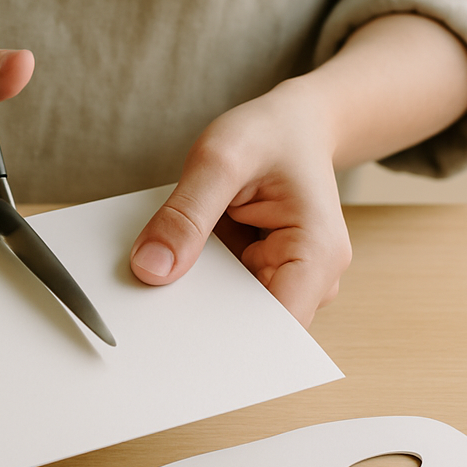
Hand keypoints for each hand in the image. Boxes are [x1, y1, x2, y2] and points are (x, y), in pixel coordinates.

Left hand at [129, 79, 350, 326]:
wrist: (291, 125)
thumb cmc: (267, 135)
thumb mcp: (219, 159)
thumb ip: (186, 214)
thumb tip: (151, 270)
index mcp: (317, 255)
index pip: (273, 328)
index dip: (223, 340)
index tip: (173, 335)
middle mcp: (312, 280)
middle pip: (251, 329)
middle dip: (202, 320)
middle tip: (150, 301)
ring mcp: (288, 281)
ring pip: (233, 317)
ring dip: (197, 301)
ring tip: (160, 273)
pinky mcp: (264, 276)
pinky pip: (225, 296)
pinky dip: (198, 285)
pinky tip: (173, 266)